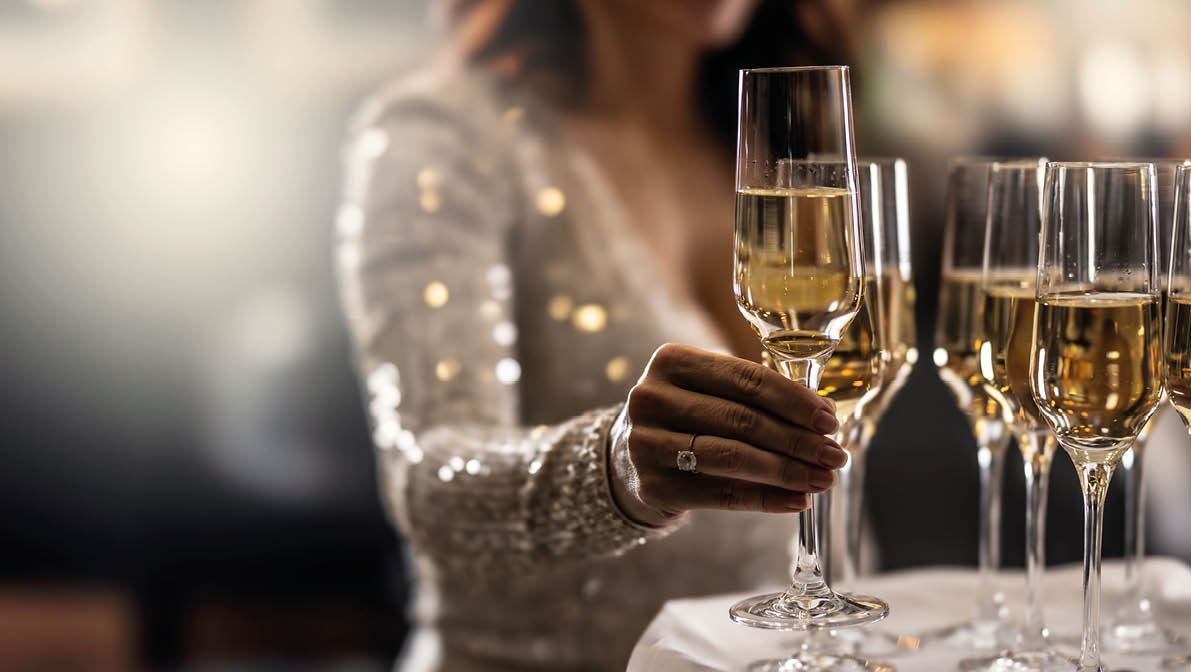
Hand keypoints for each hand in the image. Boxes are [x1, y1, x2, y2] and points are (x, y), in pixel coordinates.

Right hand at [608, 343, 847, 526]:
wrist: (630, 457)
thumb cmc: (686, 418)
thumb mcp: (709, 392)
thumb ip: (756, 397)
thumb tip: (823, 419)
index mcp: (671, 361)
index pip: (746, 378)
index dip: (794, 400)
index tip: (829, 420)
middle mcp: (651, 397)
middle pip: (742, 420)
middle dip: (797, 440)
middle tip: (834, 455)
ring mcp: (646, 443)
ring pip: (733, 458)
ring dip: (786, 471)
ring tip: (821, 480)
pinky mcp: (652, 486)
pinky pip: (721, 495)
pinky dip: (764, 499)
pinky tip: (795, 501)